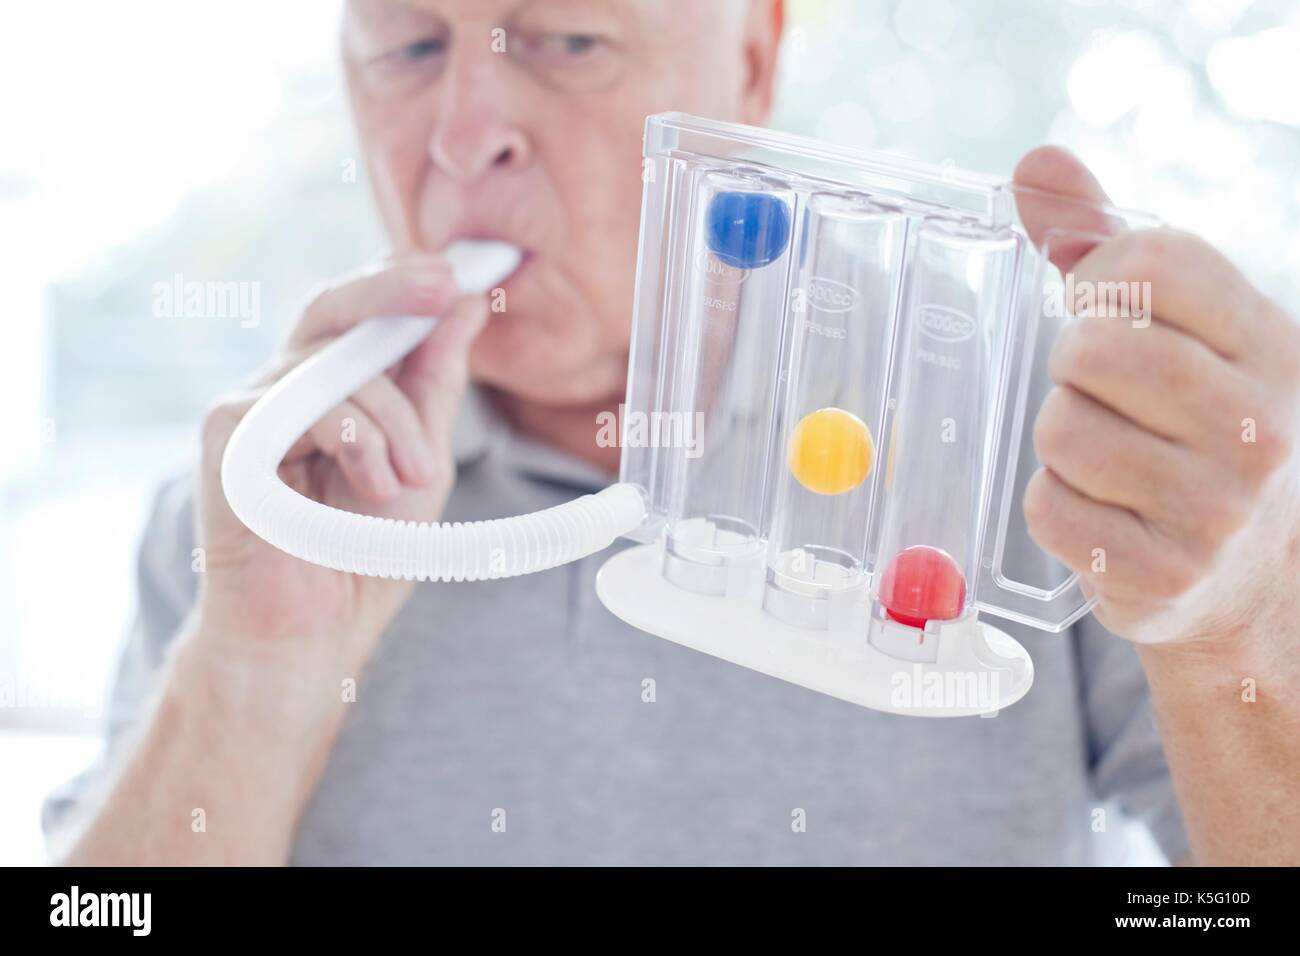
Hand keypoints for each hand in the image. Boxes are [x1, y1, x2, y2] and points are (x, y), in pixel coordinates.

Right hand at [193, 253, 487, 673]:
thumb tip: (465, 308)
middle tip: (446, 286)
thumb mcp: (421, 456)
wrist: (316, 629)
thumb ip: (434, 385)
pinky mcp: (229, 433)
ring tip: (412, 480)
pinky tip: (372, 486)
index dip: (401, 285)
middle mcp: (283, 390)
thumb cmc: (364, 552)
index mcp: (325, 392)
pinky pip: (310, 403)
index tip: (459, 270)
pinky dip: (359, 440)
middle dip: (393, 292)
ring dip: (396, 424)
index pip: (356, 316)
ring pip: (339, 369)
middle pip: (330, 309)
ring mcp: (250, 407)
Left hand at [1013, 147, 1299, 644]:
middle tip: (1100, 391)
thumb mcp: (1177, 331)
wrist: (1240, 572)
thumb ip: (1105, 244)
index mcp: (1274, 345)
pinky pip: (1049, 511)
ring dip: (1060, 439)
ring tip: (1108, 457)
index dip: (1099, 275)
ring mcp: (1219, 510)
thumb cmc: (1192, 425)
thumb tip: (1035, 164)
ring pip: (1062, 432)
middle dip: (1071, 366)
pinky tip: (1104, 512)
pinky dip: (1056, 507)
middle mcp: (1263, 426)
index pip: (1158, 259)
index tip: (1102, 306)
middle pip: (1095, 350)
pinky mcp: (1165, 576)